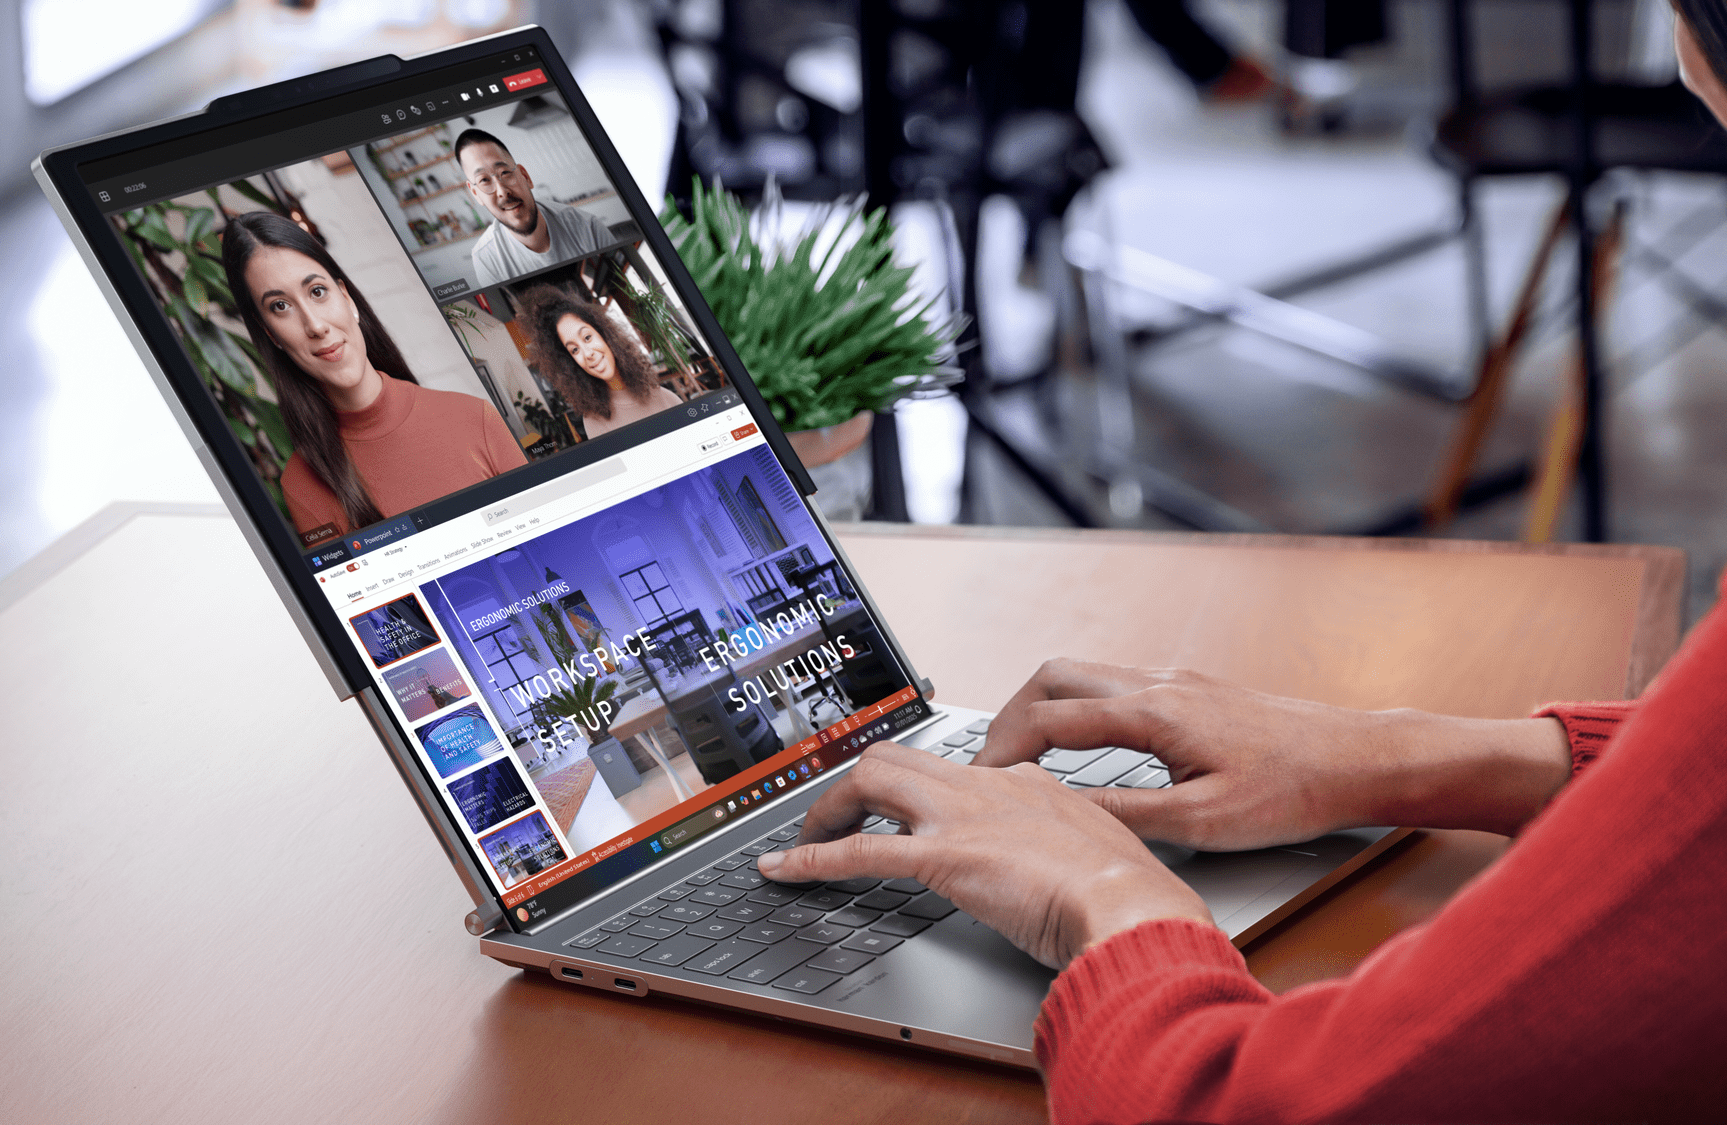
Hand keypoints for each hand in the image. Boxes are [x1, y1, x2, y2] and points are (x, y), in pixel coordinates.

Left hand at [758, 742, 1212, 968]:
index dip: (923, 791)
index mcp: (1026, 782)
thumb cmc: (1127, 892)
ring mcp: (960, 817)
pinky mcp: (941, 857)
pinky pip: (858, 851)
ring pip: (870, 781)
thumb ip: (1073, 847)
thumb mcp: (1101, 851)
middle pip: (899, 758)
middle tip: (838, 817)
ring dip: (828, 809)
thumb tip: (1070, 867)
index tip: (911, 811)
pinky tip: (784, 871)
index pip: (955, 770)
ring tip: (805, 839)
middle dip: (858, 785)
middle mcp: (986, 787)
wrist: (1132, 905)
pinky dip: (811, 859)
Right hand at [974, 660, 1573, 848]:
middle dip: (1009, 714)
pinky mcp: (1194, 689)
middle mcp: (1158, 684)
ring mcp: (1176, 680)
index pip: (1049, 721)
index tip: (979, 779)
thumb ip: (1127, 814)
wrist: (1359, 760)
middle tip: (990, 757)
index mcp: (1152, 714)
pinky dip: (1079, 706)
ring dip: (1043, 706)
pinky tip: (1086, 742)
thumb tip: (1065, 814)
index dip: (1002, 749)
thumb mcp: (1204, 821)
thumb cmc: (1294, 790)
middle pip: (1053, 677)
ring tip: (1025, 750)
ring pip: (1083, 673)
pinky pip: (1114, 683)